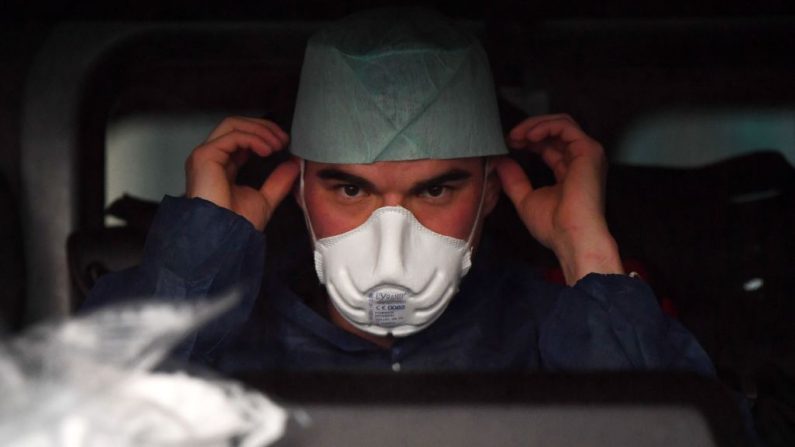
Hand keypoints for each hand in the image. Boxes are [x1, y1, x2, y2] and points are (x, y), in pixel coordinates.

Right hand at [185, 116, 299, 230]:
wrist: (225, 239)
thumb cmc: (238, 225)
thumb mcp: (265, 199)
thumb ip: (278, 181)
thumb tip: (293, 164)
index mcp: (223, 166)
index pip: (242, 138)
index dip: (264, 135)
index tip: (285, 143)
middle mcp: (212, 157)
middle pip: (236, 125)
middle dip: (263, 127)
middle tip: (284, 138)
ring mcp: (205, 155)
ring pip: (232, 125)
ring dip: (260, 130)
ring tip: (278, 143)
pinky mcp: (204, 156)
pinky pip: (232, 136)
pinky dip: (253, 138)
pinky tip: (267, 150)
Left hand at [494, 114, 623, 283]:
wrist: (571, 237)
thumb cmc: (554, 227)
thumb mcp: (525, 199)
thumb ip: (514, 180)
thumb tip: (501, 162)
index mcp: (568, 172)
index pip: (548, 146)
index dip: (528, 141)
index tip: (508, 144)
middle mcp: (580, 161)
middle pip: (554, 132)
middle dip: (529, 130)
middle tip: (509, 137)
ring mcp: (586, 155)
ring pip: (561, 123)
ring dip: (535, 125)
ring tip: (516, 135)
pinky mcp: (589, 150)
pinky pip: (565, 126)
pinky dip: (544, 126)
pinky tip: (528, 135)